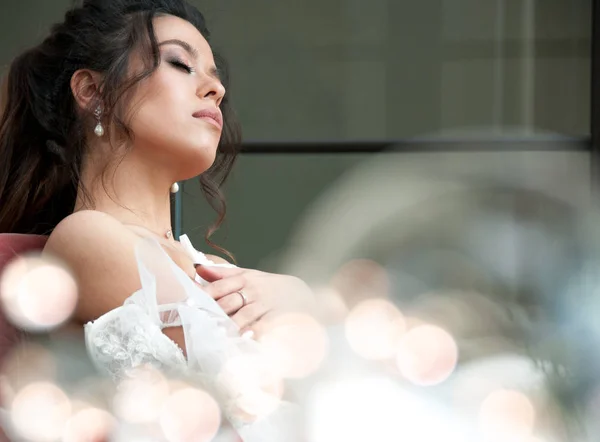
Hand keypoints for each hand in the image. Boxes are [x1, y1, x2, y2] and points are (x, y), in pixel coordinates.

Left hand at [196, 265, 317, 334]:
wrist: (308, 295)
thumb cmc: (275, 287)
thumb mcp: (252, 275)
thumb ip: (225, 274)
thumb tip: (198, 269)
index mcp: (246, 279)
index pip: (220, 286)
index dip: (203, 296)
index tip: (188, 305)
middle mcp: (255, 291)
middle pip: (228, 302)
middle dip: (212, 314)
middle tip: (195, 324)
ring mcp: (267, 305)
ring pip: (243, 316)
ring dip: (228, 326)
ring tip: (214, 336)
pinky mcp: (279, 318)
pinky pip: (263, 327)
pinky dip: (252, 334)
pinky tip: (241, 342)